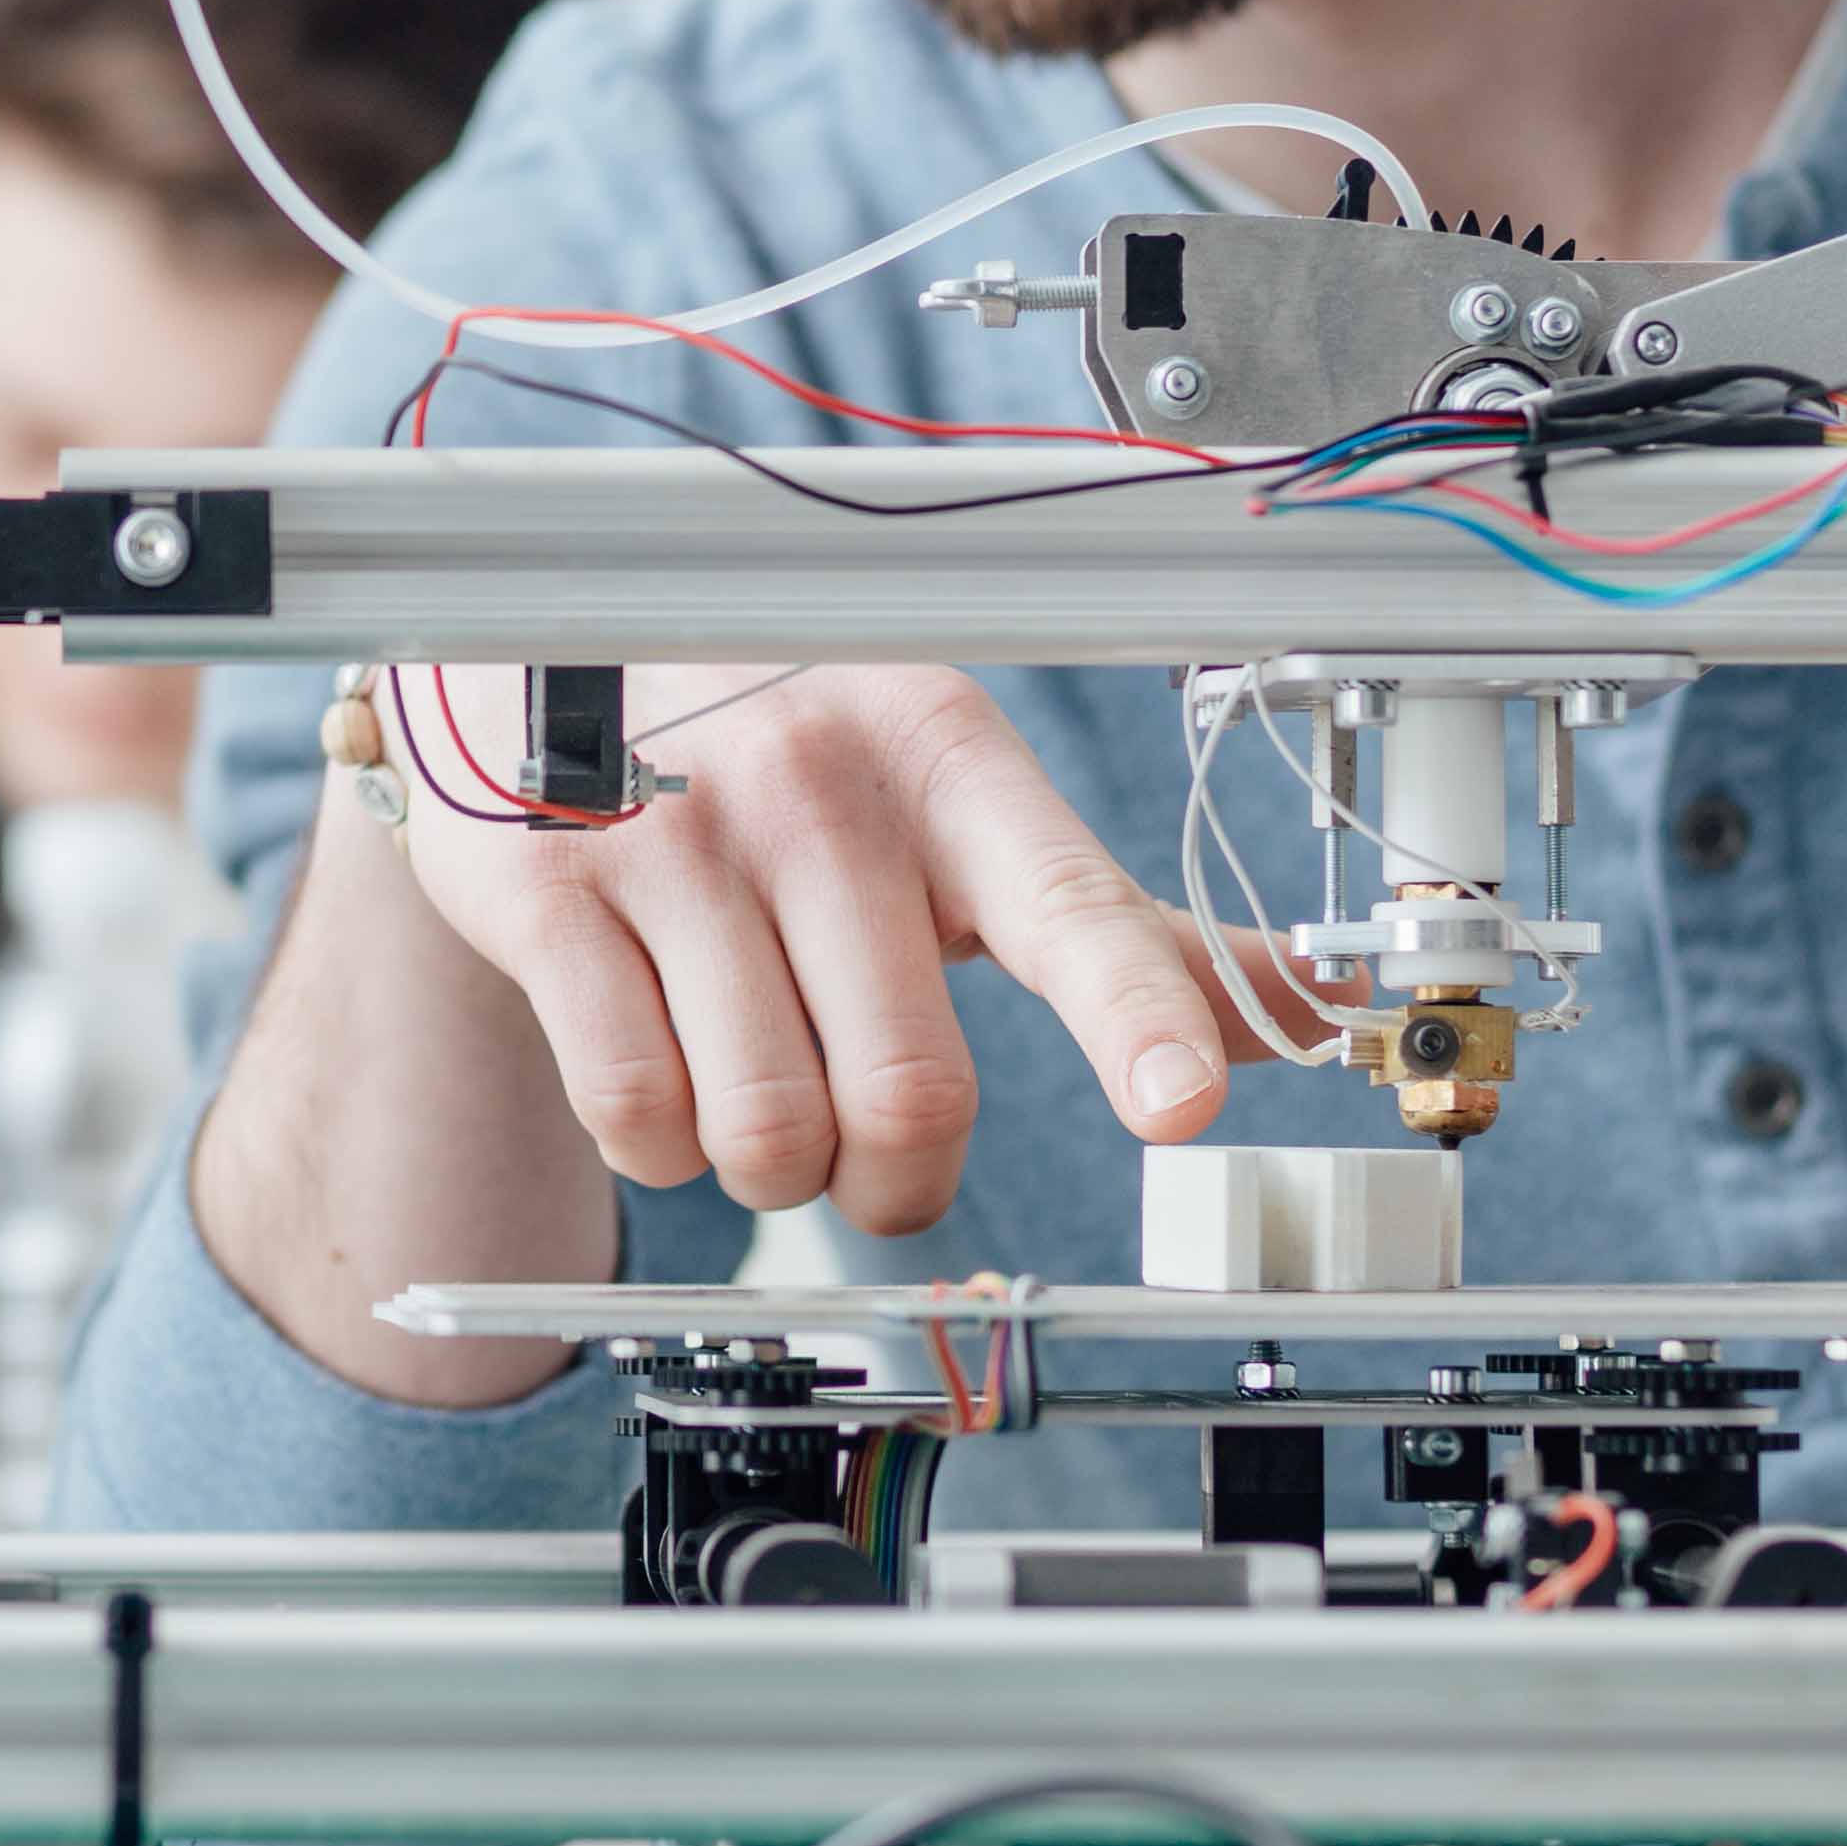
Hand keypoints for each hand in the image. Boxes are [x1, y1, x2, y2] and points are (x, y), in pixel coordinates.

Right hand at [384, 662, 1268, 1235]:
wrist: (540, 667)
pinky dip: (659, 1147)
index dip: (1133, 1015)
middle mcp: (820, 787)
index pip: (1065, 903)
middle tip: (870, 1146)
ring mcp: (674, 839)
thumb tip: (1307, 1008)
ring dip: (771, 1165)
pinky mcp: (549, 896)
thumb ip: (1114, 924)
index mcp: (949, 763)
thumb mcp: (952, 800)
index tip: (1184, 1101)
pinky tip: (661, 1065)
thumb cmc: (788, 759)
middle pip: (909, 1092)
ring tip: (755, 1083)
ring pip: (765, 1130)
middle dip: (894, 1178)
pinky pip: (635, 1114)